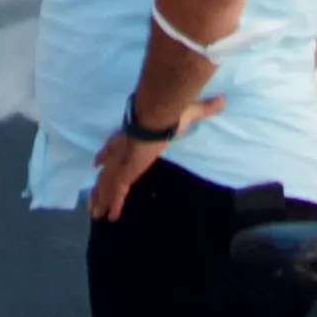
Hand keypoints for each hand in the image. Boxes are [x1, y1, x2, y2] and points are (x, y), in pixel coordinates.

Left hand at [90, 81, 211, 223]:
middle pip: (106, 170)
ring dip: (102, 199)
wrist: (157, 115)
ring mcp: (122, 161)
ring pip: (106, 184)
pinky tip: (108, 217)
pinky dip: (113, 204)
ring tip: (95, 214)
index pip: (114, 146)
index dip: (106, 154)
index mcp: (132, 135)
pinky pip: (116, 192)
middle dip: (100, 185)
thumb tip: (223, 100)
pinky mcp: (125, 172)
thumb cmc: (169, 112)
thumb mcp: (189, 111)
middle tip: (93, 198)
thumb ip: (204, 108)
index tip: (97, 162)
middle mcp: (123, 150)